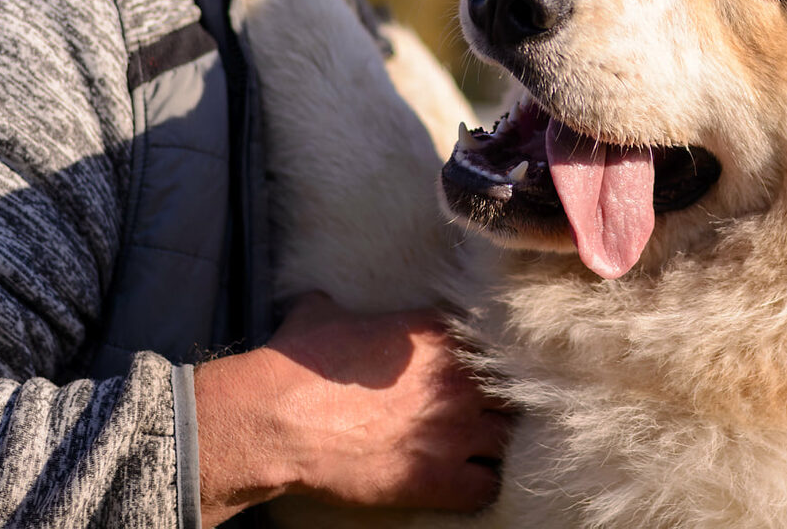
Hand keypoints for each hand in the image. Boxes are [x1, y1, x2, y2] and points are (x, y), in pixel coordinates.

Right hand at [194, 293, 508, 525]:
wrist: (277, 419)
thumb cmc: (298, 363)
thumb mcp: (320, 312)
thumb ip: (341, 304)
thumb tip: (326, 298)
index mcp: (436, 332)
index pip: (489, 340)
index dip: (482, 356)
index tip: (471, 367)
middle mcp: (456, 379)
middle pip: (509, 388)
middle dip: (497, 399)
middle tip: (476, 408)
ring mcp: (452, 430)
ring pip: (506, 437)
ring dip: (494, 442)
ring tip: (477, 446)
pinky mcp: (438, 479)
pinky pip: (488, 487)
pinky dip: (481, 486)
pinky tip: (466, 481)